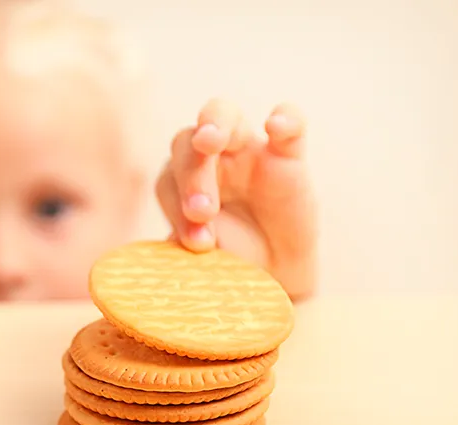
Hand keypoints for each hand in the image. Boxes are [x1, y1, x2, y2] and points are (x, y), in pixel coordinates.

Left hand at [156, 99, 317, 297]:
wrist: (272, 274)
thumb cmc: (227, 260)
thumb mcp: (202, 260)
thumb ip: (187, 246)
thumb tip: (171, 244)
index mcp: (179, 182)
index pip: (167, 180)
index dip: (175, 208)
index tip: (194, 243)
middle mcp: (209, 159)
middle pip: (186, 143)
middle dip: (190, 175)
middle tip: (201, 211)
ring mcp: (248, 150)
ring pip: (224, 116)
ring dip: (214, 127)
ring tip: (209, 142)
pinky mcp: (288, 156)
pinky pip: (290, 125)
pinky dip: (285, 118)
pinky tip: (276, 125)